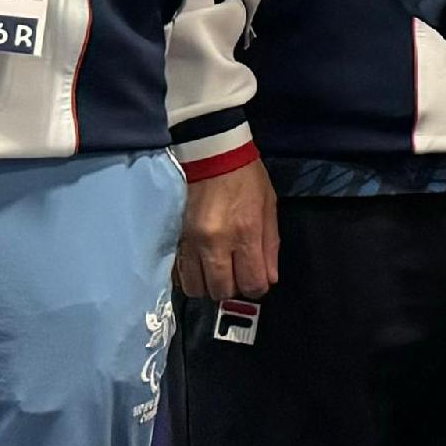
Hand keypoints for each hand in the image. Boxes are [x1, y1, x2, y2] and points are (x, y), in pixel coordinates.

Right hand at [173, 160, 279, 302]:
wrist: (211, 154)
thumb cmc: (245, 178)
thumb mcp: (269, 208)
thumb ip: (270, 246)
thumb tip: (269, 278)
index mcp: (245, 234)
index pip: (252, 284)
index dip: (257, 287)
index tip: (256, 280)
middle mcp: (216, 243)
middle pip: (221, 291)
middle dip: (231, 288)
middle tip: (236, 274)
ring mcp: (191, 242)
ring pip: (196, 288)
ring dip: (208, 285)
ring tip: (216, 270)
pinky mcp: (175, 239)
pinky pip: (178, 273)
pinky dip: (190, 275)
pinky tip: (199, 264)